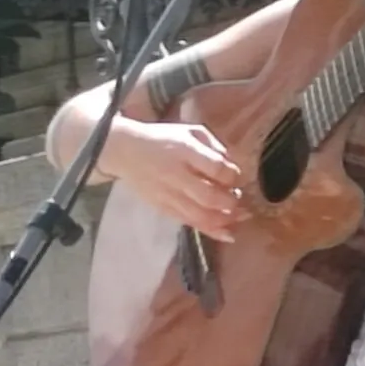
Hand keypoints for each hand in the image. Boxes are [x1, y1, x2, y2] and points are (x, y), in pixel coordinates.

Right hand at [105, 118, 244, 239]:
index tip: (238, 176)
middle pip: (210, 196)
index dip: (233, 175)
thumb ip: (213, 145)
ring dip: (225, 219)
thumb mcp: (189, 131)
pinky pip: (190, 223)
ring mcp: (168, 195)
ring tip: (239, 216)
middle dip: (231, 201)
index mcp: (183, 150)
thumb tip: (233, 166)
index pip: (215, 167)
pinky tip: (228, 234)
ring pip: (201, 215)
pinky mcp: (163, 209)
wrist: (125, 151)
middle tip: (239, 196)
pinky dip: (211, 231)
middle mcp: (176, 174)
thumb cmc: (163, 139)